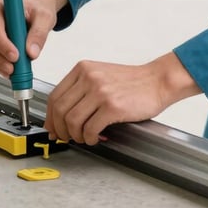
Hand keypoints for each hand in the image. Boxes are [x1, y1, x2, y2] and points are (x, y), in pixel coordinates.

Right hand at [0, 0, 66, 77]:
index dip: (3, 45)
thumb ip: (39, 33)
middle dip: (0, 59)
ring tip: (15, 71)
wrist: (35, 8)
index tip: (16, 56)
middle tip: (15, 70)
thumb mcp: (44, 17)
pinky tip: (11, 69)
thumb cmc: (37, 8)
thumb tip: (32, 53)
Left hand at [45, 52, 200, 145]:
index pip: (54, 96)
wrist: (157, 81)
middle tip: (65, 138)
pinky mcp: (112, 106)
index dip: (50, 117)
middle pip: (59, 110)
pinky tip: (96, 138)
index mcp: (83, 69)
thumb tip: (61, 116)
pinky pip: (90, 129)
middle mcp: (89, 77)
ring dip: (75, 136)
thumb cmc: (132, 82)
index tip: (52, 128)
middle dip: (60, 130)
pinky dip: (89, 138)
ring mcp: (100, 91)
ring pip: (72, 121)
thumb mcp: (101, 76)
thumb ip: (81, 90)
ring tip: (84, 138)